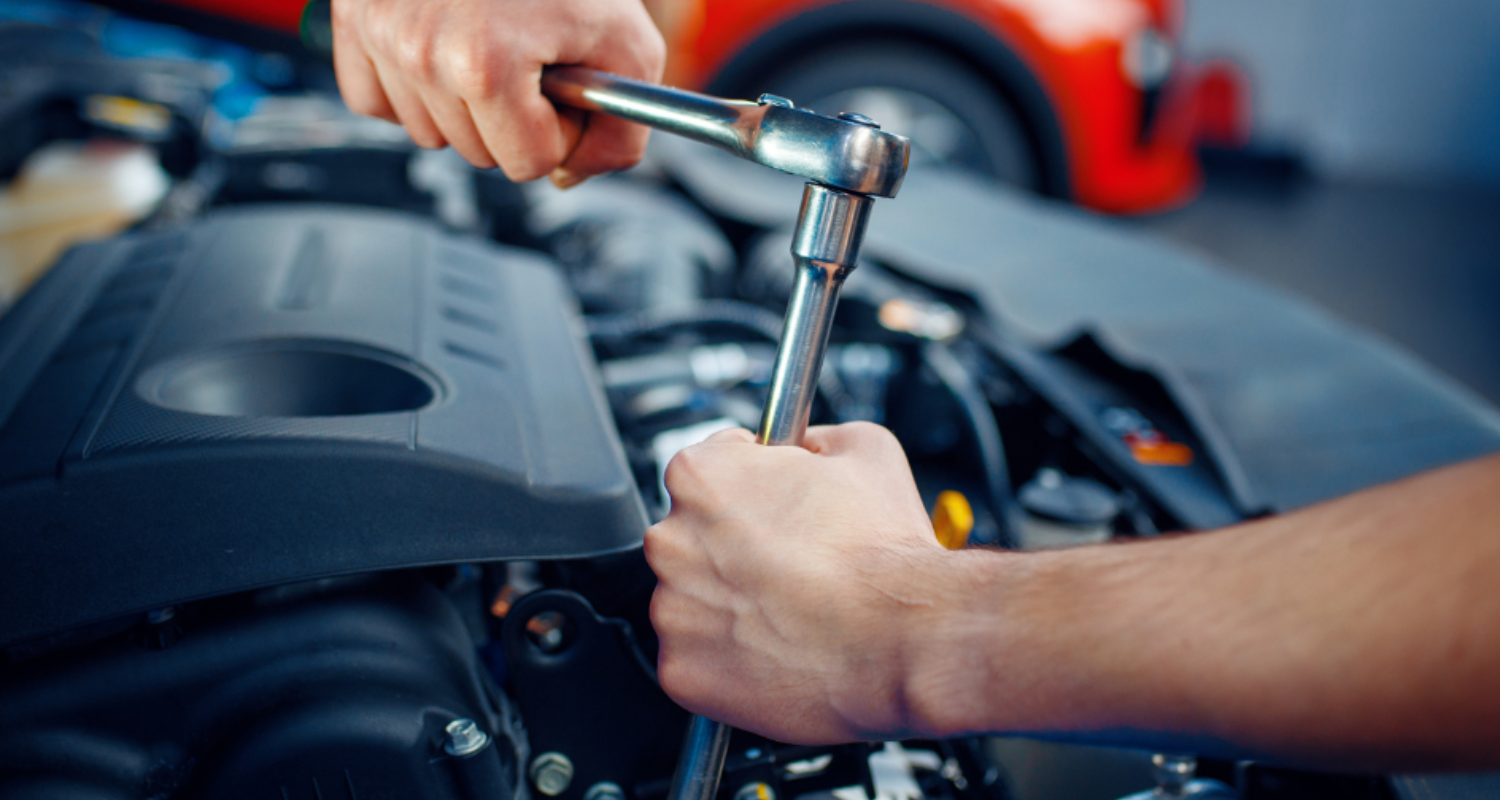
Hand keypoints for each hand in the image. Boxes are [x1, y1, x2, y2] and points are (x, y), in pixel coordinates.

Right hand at [332, 0, 664, 185]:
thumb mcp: (626, 45)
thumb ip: (620, 131)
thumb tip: (572, 175)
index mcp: (485, 64)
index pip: (529, 163)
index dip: (560, 128)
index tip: (564, 81)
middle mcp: (420, 52)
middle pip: (479, 154)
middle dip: (515, 118)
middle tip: (531, 58)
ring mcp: (379, 35)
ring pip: (430, 134)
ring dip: (464, 105)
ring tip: (489, 44)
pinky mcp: (351, 21)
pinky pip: (378, 103)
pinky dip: (413, 89)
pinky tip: (444, 50)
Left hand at [645, 422, 965, 743]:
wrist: (907, 637)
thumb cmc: (884, 552)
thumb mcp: (864, 448)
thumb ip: (813, 438)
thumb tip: (806, 448)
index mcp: (699, 476)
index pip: (711, 469)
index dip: (754, 487)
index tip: (777, 509)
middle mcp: (670, 540)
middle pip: (694, 538)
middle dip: (735, 549)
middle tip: (790, 565)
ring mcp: (670, 611)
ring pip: (692, 602)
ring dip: (729, 605)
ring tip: (789, 610)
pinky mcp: (681, 671)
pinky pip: (697, 660)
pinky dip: (729, 660)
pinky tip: (776, 647)